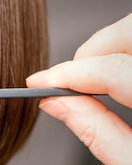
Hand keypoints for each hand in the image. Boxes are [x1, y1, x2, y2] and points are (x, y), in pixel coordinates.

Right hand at [26, 14, 131, 164]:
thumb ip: (96, 132)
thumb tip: (58, 105)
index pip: (111, 71)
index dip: (67, 75)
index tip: (40, 82)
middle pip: (131, 32)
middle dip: (94, 50)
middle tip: (73, 80)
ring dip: (116, 47)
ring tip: (100, 79)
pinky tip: (127, 74)